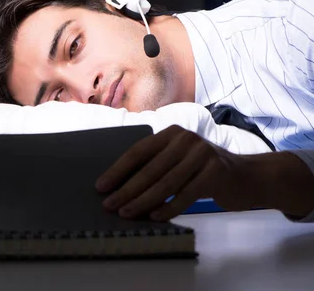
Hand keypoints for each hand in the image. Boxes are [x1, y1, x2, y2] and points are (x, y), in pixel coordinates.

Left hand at [95, 125, 254, 221]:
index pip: (139, 151)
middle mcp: (186, 139)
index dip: (118, 170)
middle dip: (126, 189)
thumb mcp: (180, 161)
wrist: (251, 177)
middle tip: (109, 205)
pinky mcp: (215, 172)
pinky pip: (186, 194)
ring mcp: (202, 154)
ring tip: (126, 213)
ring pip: (165, 183)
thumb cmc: (206, 172)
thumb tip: (119, 187)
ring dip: (142, 201)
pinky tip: (154, 217)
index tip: (101, 186)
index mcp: (172, 133)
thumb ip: (157, 166)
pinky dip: (168, 207)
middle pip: (149, 169)